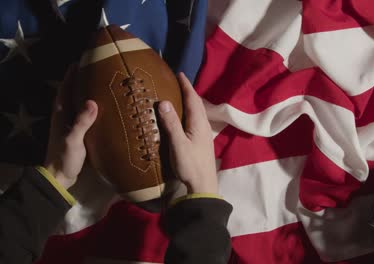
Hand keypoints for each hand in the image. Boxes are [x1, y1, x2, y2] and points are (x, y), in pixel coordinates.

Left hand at [44, 66, 97, 188]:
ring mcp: (70, 126)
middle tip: (93, 70)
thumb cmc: (64, 158)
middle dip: (79, 81)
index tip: (79, 62)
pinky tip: (103, 109)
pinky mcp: (77, 135)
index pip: (64, 90)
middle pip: (71, 94)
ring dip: (85, 94)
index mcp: (60, 116)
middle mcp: (64, 118)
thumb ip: (81, 122)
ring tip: (100, 85)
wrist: (59, 178)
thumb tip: (92, 101)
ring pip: (77, 105)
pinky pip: (84, 116)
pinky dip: (91, 109)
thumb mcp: (73, 140)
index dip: (70, 76)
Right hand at [157, 72, 217, 193]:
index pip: (193, 99)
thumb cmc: (190, 165)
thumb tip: (164, 102)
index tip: (179, 74)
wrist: (203, 186)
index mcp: (198, 124)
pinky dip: (190, 112)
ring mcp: (204, 135)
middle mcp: (203, 126)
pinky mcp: (201, 142)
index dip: (186, 86)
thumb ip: (171, 124)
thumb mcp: (178, 144)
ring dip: (190, 102)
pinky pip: (196, 120)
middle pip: (197, 104)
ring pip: (198, 112)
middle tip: (178, 82)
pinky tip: (184, 118)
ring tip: (180, 96)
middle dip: (189, 91)